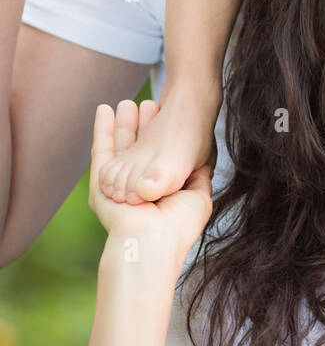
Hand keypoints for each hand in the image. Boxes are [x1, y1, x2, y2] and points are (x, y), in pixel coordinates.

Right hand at [89, 100, 212, 267]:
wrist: (151, 244)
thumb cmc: (177, 226)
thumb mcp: (198, 198)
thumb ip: (197, 179)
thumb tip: (202, 165)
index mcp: (160, 191)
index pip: (159, 155)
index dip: (162, 134)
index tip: (167, 111)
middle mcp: (137, 187)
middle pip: (137, 148)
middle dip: (140, 125)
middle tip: (147, 102)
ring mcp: (118, 185)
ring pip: (119, 146)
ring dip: (121, 124)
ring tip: (124, 101)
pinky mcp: (101, 183)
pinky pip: (101, 150)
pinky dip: (101, 130)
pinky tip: (103, 110)